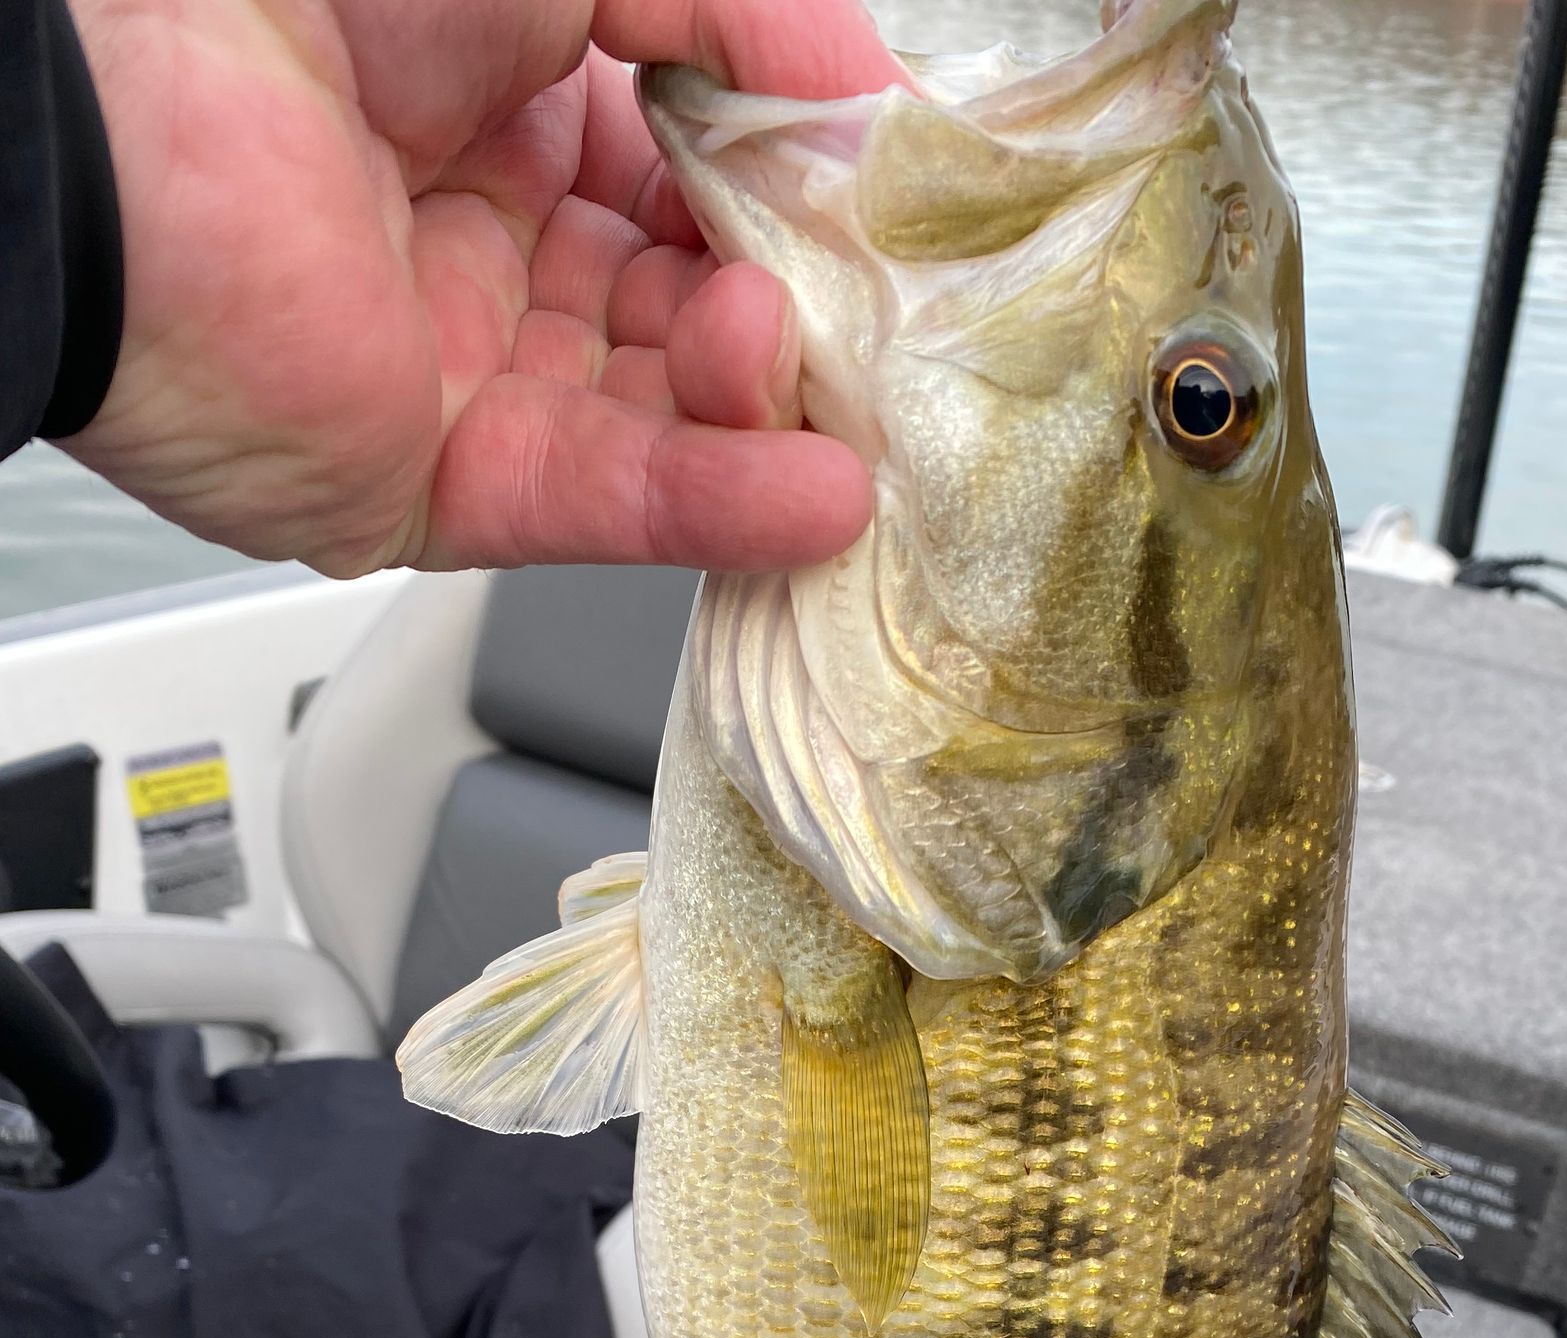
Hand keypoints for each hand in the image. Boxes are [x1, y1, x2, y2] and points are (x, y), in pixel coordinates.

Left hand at [60, 0, 902, 575]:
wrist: (127, 123)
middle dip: (789, 311)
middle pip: (688, 303)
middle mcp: (479, 234)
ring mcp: (459, 365)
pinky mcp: (431, 484)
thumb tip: (870, 96)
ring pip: (660, 413)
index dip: (792, 193)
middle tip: (867, 319)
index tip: (884, 216)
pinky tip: (817, 494)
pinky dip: (715, 504)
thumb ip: (735, 9)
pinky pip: (598, 502)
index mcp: (498, 99)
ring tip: (826, 388)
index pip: (691, 172)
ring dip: (760, 404)